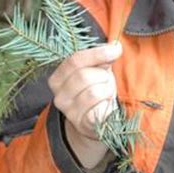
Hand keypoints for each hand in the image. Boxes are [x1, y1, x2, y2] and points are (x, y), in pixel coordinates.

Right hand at [48, 41, 121, 167]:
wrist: (95, 120)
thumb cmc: (96, 89)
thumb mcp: (95, 70)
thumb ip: (101, 58)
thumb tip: (115, 47)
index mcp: (58, 78)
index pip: (74, 60)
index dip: (97, 54)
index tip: (115, 50)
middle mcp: (59, 96)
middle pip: (84, 76)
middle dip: (103, 76)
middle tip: (106, 81)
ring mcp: (70, 112)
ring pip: (94, 92)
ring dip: (108, 90)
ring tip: (107, 94)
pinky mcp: (83, 125)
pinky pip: (100, 110)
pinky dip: (109, 105)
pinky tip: (108, 105)